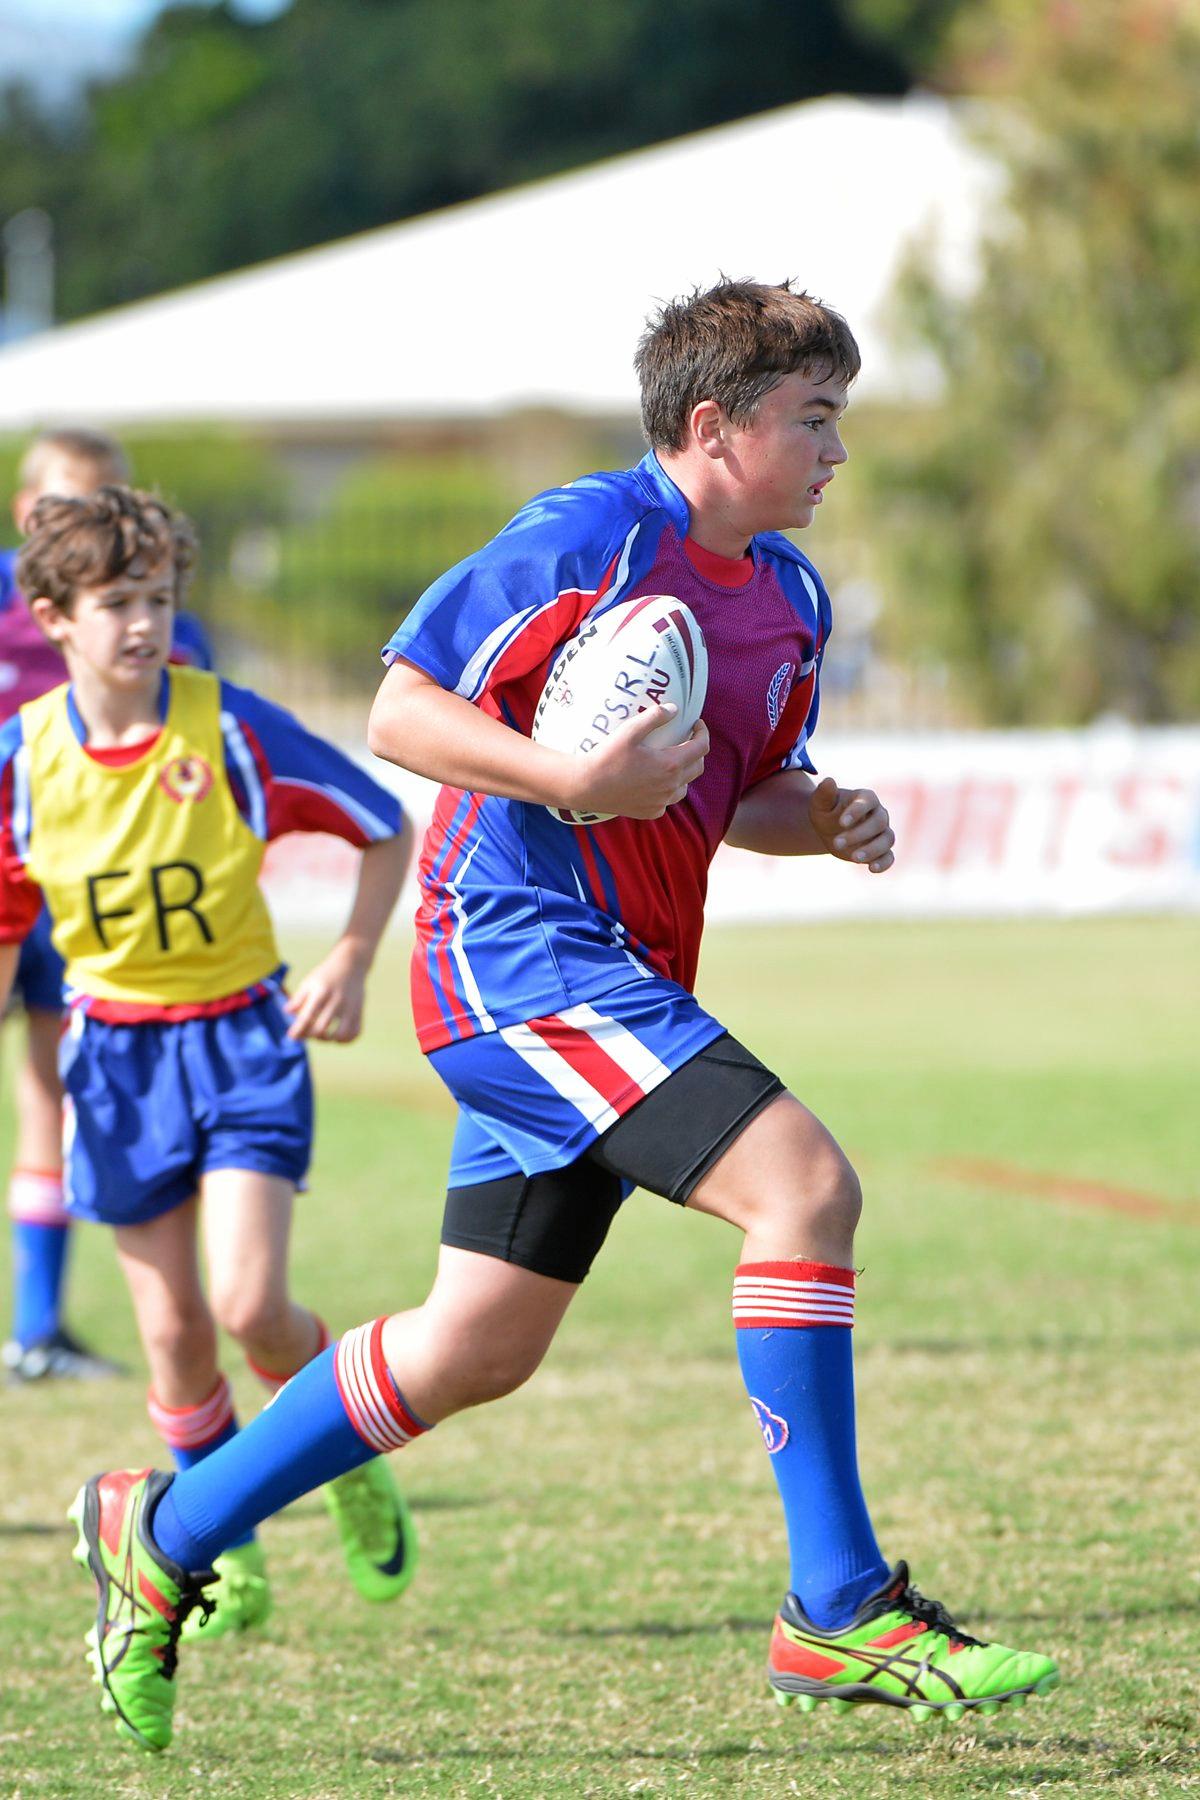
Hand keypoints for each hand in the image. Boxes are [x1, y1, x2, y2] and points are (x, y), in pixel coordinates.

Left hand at [284, 943, 368, 1041]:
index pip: (307, 1016)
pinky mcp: (359, 1011)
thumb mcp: (309, 982)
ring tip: (323, 1035)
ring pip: (340, 1034)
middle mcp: (337, 1000)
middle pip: (321, 1029)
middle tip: (308, 1033)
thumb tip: (287, 1012)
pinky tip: (337, 1036)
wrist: (351, 964)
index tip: (291, 1036)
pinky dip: (345, 1040)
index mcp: (321, 992)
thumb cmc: (326, 975)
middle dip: (311, 1036)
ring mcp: (350, 1007)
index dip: (298, 1030)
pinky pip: (355, 1032)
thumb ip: (298, 998)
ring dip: (328, 1039)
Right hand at [566, 706, 708, 819]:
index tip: (696, 724)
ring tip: (673, 762)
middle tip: (686, 739)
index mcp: (670, 764)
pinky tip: (656, 782)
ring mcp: (661, 802)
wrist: (586, 786)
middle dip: (697, 751)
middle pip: (698, 767)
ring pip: (685, 787)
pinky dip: (668, 790)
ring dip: (684, 772)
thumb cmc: (606, 757)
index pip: (701, 747)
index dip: (703, 732)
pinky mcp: (651, 812)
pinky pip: (668, 801)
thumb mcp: (629, 731)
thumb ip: (654, 717)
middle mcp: (670, 785)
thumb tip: (674, 709)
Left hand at [808, 775, 894, 872]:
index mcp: (865, 798)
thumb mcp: (820, 804)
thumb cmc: (826, 812)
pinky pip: (889, 857)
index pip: (868, 801)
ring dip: (872, 849)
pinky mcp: (881, 851)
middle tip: (836, 842)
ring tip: (854, 858)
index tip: (841, 823)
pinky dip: (884, 863)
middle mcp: (878, 814)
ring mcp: (882, 833)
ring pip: (887, 839)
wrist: (830, 831)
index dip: (857, 811)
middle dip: (859, 834)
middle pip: (879, 822)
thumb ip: (824, 794)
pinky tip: (872, 869)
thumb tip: (828, 781)